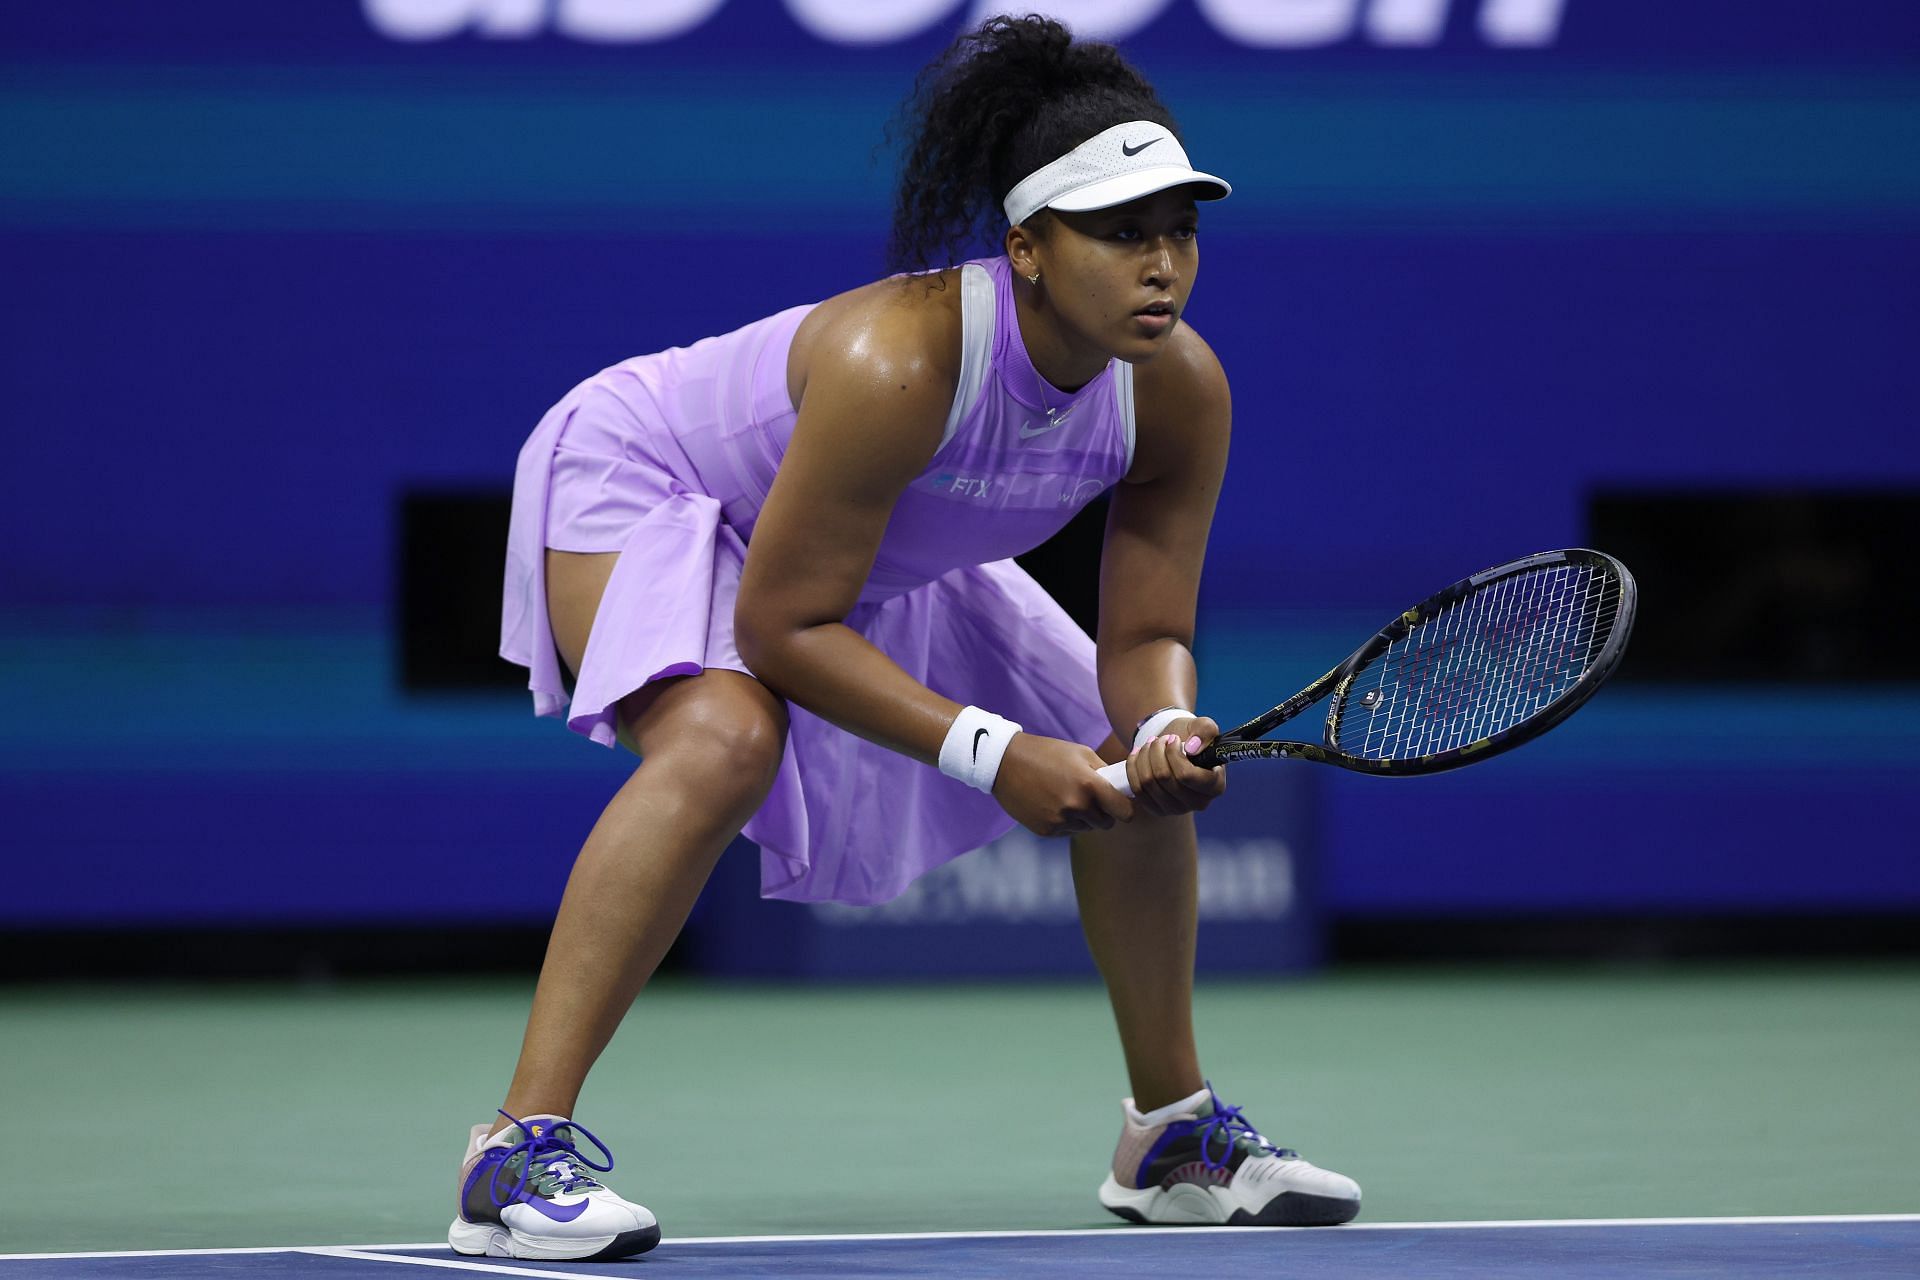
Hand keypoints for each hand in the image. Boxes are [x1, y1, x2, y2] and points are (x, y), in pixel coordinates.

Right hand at [992, 733, 1135, 836]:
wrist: (1005, 763)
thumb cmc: (1046, 753)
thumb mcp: (1081, 753)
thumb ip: (1105, 772)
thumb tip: (1124, 789)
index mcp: (1089, 784)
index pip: (1124, 812)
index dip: (1125, 809)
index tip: (1121, 805)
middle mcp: (1076, 806)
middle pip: (1106, 824)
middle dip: (1102, 813)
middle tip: (1088, 798)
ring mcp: (1060, 821)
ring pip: (1086, 828)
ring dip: (1082, 817)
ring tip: (1065, 796)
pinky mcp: (1046, 831)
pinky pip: (1067, 831)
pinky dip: (1064, 822)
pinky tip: (1051, 803)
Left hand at [1124, 716, 1226, 817]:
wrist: (1176, 748)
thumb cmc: (1192, 737)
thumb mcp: (1202, 726)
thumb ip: (1205, 730)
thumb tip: (1192, 748)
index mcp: (1215, 786)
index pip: (1187, 776)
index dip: (1173, 754)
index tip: (1173, 738)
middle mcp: (1199, 803)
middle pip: (1164, 778)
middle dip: (1157, 751)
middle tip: (1160, 739)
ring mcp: (1177, 809)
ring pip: (1148, 782)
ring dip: (1145, 756)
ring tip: (1150, 743)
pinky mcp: (1157, 810)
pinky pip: (1137, 789)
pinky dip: (1133, 767)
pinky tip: (1137, 753)